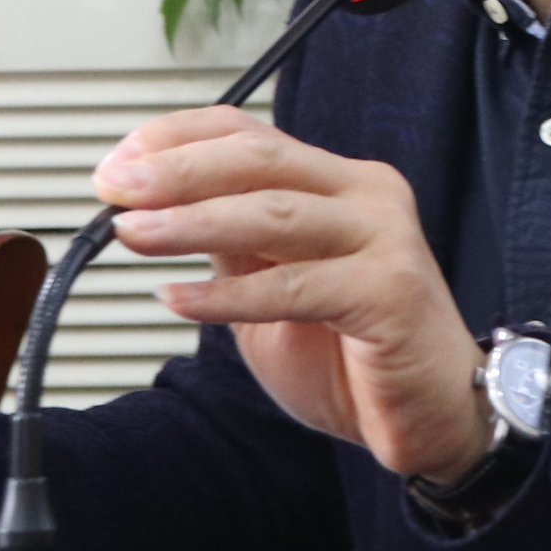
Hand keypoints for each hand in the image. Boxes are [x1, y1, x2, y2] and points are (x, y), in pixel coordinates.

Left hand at [95, 107, 491, 483]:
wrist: (435, 417)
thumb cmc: (358, 356)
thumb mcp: (275, 288)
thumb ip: (232, 246)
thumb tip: (150, 212)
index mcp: (339, 182)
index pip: (249, 133)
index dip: (177, 140)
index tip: (117, 164)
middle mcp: (366, 195)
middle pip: (259, 157)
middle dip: (176, 169)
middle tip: (114, 188)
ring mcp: (385, 238)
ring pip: (274, 212)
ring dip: (192, 220)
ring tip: (132, 233)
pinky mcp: (390, 292)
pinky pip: (294, 285)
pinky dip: (228, 293)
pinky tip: (180, 298)